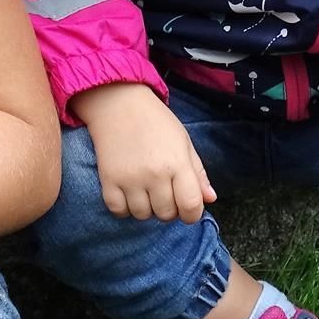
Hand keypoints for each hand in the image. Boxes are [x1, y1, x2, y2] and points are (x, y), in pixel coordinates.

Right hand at [72, 83, 215, 222]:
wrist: (118, 103)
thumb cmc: (155, 121)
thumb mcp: (183, 142)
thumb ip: (198, 172)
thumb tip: (210, 198)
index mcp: (178, 163)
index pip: (191, 207)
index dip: (192, 214)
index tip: (186, 208)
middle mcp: (154, 174)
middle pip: (166, 214)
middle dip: (168, 209)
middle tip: (163, 192)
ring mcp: (130, 178)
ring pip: (142, 215)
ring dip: (146, 208)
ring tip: (144, 191)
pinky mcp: (108, 179)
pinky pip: (118, 211)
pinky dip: (124, 208)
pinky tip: (127, 193)